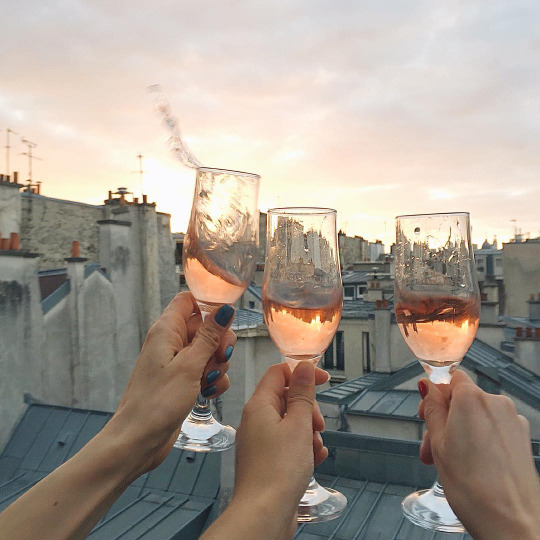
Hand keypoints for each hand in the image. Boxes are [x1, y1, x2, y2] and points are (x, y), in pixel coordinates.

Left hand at [110, 292, 235, 472]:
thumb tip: (224, 310)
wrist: (138, 441)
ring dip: (217, 364)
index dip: (209, 305)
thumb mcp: (189, 365)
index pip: (189, 300)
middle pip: (205, 326)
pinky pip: (206, 370)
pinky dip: (212, 380)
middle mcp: (170, 342)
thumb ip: (209, 336)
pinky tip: (207, 393)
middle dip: (219, 342)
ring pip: (209, 350)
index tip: (226, 319)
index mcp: (166, 330)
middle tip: (220, 358)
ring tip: (208, 380)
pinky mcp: (182, 380)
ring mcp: (176, 362)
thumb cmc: (156, 403)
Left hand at [235, 362, 327, 533]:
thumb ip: (302, 394)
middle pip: (286, 399)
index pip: (278, 373)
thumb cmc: (277, 471)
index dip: (301, 373)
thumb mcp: (298, 425)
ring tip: (314, 447)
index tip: (322, 379)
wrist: (264, 513)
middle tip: (317, 424)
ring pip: (290, 423)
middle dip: (308, 409)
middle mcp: (256, 420)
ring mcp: (260, 441)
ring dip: (308, 431)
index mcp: (259, 406)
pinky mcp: (267, 460)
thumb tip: (303, 367)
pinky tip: (313, 459)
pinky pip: (288, 444)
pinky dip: (303, 448)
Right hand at [418, 370, 539, 539]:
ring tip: (449, 463)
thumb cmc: (474, 487)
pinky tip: (471, 466)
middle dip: (444, 420)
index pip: (450, 378)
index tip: (426, 411)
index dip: (434, 395)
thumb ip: (432, 409)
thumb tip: (427, 386)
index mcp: (472, 399)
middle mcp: (496, 404)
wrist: (512, 523)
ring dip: (460, 432)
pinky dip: (480, 441)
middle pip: (463, 400)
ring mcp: (513, 422)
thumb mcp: (438, 443)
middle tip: (430, 448)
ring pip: (477, 417)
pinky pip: (494, 430)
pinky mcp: (522, 440)